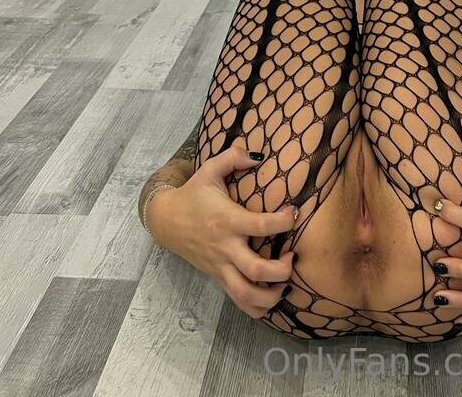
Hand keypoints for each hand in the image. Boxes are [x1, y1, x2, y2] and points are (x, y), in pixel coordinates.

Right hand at [147, 146, 296, 318]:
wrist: (167, 220)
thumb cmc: (193, 194)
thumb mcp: (209, 169)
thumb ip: (233, 157)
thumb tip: (258, 154)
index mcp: (227, 220)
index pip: (261, 225)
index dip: (284, 221)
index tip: (294, 213)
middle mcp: (225, 247)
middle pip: (256, 269)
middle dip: (282, 269)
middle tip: (292, 256)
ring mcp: (221, 267)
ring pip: (247, 295)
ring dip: (271, 295)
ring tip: (284, 281)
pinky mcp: (218, 277)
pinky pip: (238, 302)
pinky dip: (257, 307)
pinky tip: (272, 295)